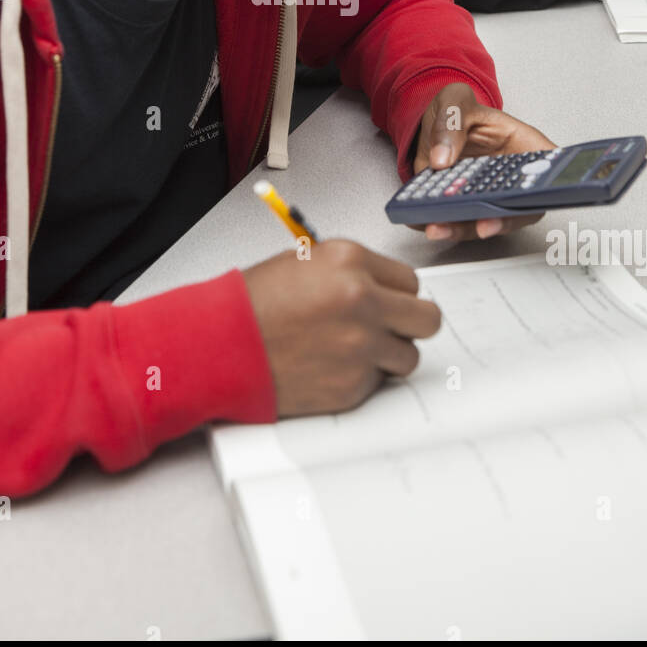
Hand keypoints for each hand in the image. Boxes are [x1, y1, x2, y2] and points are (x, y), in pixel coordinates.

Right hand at [243, 240, 441, 415]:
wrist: (219, 344)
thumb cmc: (252, 304)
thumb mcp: (305, 262)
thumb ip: (352, 271)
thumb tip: (384, 286)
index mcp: (350, 262)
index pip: (410, 280)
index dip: (397, 293)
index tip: (388, 301)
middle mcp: (362, 301)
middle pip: (427, 318)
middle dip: (411, 323)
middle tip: (392, 327)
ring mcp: (360, 346)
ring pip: (408, 356)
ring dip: (387, 354)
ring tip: (353, 349)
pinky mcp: (352, 385)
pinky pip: (378, 382)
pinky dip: (359, 377)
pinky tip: (330, 365)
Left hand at [413, 82, 555, 243]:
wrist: (435, 121)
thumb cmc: (458, 109)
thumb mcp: (455, 101)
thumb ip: (451, 124)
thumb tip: (442, 159)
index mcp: (525, 146)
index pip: (546, 175)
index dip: (537, 195)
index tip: (517, 204)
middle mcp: (511, 176)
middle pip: (515, 207)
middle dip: (498, 221)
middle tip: (480, 225)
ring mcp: (486, 193)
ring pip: (484, 220)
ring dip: (463, 228)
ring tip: (440, 227)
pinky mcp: (461, 203)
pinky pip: (457, 219)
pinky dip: (442, 223)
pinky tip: (424, 222)